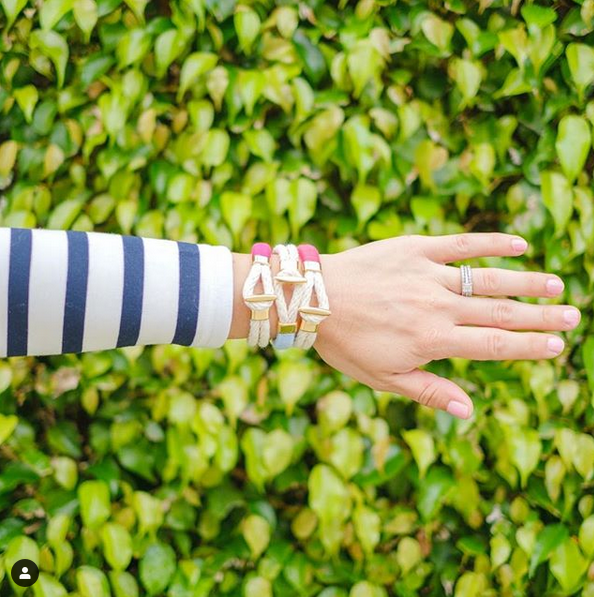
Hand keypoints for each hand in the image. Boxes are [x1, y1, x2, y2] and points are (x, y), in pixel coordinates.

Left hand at [315, 233, 579, 419]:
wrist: (312, 298)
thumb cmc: (344, 343)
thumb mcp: (382, 377)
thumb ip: (428, 391)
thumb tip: (468, 412)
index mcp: (431, 341)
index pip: (494, 345)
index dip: (529, 347)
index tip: (556, 347)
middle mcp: (437, 307)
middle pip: (500, 312)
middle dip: (540, 316)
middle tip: (572, 315)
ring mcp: (427, 275)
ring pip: (488, 279)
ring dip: (525, 282)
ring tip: (555, 284)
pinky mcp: (414, 249)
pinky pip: (460, 245)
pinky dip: (491, 243)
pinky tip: (519, 243)